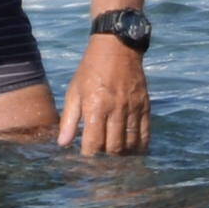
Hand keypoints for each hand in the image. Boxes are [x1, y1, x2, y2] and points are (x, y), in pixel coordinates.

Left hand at [58, 30, 151, 157]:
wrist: (117, 47)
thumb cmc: (90, 70)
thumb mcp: (74, 91)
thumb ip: (68, 119)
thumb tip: (63, 143)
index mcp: (95, 107)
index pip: (94, 143)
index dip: (90, 156)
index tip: (86, 159)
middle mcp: (115, 110)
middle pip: (114, 147)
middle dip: (106, 158)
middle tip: (101, 160)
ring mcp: (132, 108)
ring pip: (131, 143)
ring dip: (123, 154)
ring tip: (116, 158)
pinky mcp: (145, 106)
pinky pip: (145, 132)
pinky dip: (141, 145)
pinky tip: (135, 151)